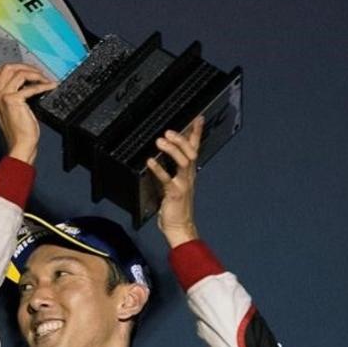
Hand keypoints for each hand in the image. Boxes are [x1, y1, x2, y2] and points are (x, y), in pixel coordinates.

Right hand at [0, 64, 56, 164]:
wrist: (20, 144)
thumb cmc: (18, 130)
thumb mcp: (11, 109)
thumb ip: (13, 94)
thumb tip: (27, 80)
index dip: (11, 68)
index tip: (25, 71)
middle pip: (7, 68)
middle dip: (25, 67)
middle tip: (38, 73)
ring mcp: (2, 97)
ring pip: (18, 73)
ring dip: (35, 74)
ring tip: (45, 80)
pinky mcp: (12, 101)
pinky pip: (30, 87)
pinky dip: (43, 85)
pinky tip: (50, 87)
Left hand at [147, 116, 203, 247]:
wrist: (179, 228)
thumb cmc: (175, 208)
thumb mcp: (173, 185)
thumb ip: (169, 173)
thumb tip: (158, 160)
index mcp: (189, 173)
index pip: (195, 149)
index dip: (196, 133)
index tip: (197, 118)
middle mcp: (189, 176)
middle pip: (191, 152)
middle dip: (182, 139)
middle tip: (168, 132)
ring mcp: (183, 184)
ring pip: (183, 161)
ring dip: (172, 150)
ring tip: (161, 141)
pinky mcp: (175, 193)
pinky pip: (167, 178)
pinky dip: (158, 169)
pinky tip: (150, 161)